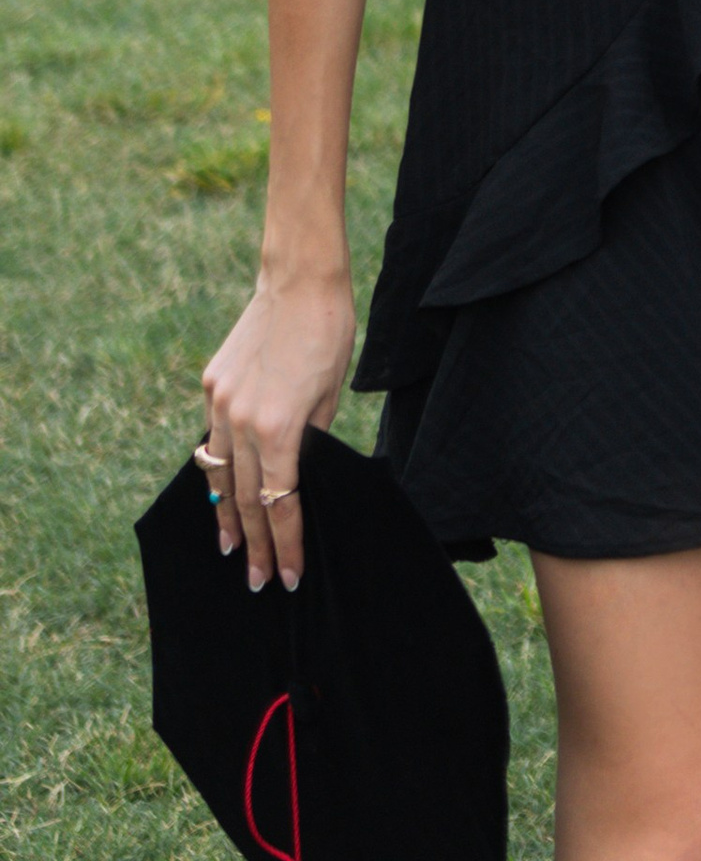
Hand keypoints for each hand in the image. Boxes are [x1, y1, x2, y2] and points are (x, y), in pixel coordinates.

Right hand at [200, 266, 355, 590]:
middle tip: (255, 580)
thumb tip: (295, 476)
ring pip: (218, 473)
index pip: (280, 504)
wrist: (300, 280)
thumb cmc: (329, 335)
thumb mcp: (329, 397)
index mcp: (278, 428)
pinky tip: (222, 488)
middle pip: (245, 498)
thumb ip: (307, 441)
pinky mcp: (211, 383)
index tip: (287, 576)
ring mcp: (220, 401)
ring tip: (229, 547)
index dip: (284, 544)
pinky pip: (212, 437)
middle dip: (253, 543)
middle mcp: (241, 420)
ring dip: (225, 514)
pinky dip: (218, 467)